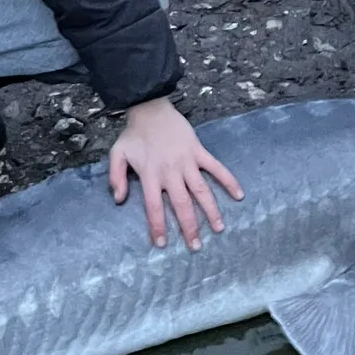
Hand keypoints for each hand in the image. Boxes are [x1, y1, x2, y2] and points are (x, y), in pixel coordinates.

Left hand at [107, 97, 242, 250]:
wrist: (151, 107)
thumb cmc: (134, 134)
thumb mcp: (117, 153)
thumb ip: (116, 176)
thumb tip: (118, 200)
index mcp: (150, 174)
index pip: (154, 206)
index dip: (158, 226)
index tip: (162, 245)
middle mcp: (170, 171)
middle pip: (182, 204)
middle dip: (189, 227)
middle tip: (196, 247)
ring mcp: (186, 161)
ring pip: (201, 190)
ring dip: (211, 210)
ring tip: (219, 228)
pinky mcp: (198, 151)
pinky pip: (216, 167)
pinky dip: (228, 180)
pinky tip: (239, 194)